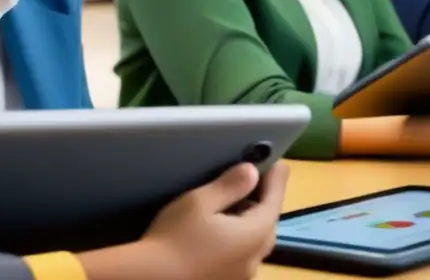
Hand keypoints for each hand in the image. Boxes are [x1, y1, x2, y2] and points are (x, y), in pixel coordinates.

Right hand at [138, 162, 288, 279]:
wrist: (151, 279)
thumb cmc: (175, 238)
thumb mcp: (200, 202)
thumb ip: (230, 185)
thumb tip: (251, 172)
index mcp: (254, 235)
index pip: (275, 200)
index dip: (276, 179)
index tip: (278, 161)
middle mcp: (255, 259)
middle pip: (268, 223)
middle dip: (264, 200)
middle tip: (251, 178)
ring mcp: (243, 275)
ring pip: (256, 242)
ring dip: (250, 220)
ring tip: (233, 203)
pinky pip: (243, 255)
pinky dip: (239, 239)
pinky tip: (219, 232)